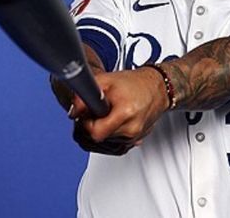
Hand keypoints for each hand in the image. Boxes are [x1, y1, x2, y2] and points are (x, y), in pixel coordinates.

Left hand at [55, 67, 169, 154]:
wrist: (156, 88)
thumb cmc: (134, 84)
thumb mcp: (106, 81)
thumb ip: (85, 95)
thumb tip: (72, 112)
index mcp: (125, 113)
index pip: (95, 132)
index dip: (86, 124)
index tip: (86, 115)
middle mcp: (131, 129)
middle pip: (98, 141)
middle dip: (91, 128)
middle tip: (93, 114)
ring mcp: (134, 138)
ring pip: (105, 147)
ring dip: (99, 134)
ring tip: (103, 117)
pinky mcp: (135, 142)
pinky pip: (114, 148)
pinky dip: (109, 139)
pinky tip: (110, 125)